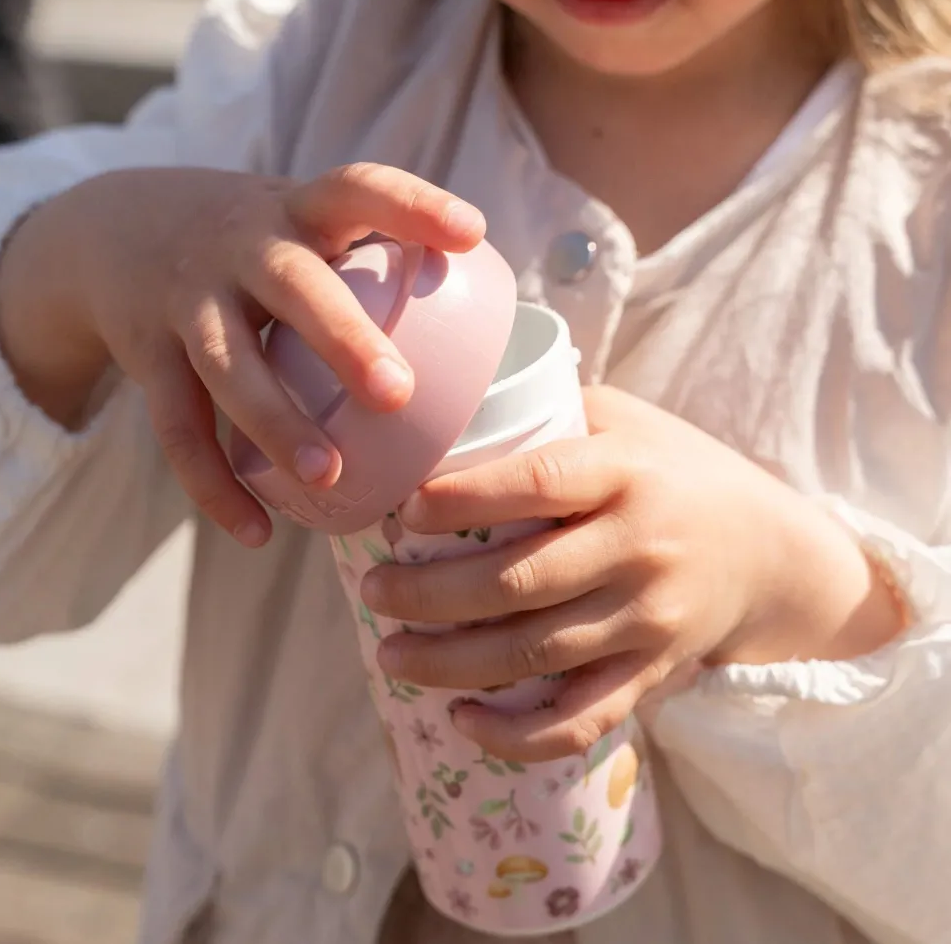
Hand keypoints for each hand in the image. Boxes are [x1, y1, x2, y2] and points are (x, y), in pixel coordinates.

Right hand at [0, 164, 483, 544]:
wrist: (116, 230)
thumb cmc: (252, 243)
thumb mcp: (301, 224)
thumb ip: (369, 261)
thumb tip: (477, 345)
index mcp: (297, 212)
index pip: (357, 189)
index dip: (413, 206)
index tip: (473, 235)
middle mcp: (241, 247)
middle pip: (293, 286)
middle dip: (344, 339)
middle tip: (397, 394)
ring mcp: (189, 301)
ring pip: (229, 365)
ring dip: (277, 423)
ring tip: (327, 477)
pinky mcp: (149, 355)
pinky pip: (179, 429)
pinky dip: (215, 485)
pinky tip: (258, 531)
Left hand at [362, 386, 903, 761]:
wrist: (772, 553)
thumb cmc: (681, 474)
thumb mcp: (630, 422)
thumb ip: (554, 413)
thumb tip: (456, 412)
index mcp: (627, 475)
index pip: (539, 484)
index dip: (465, 499)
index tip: (404, 510)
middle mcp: (639, 550)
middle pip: (519, 583)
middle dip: (430, 594)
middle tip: (375, 590)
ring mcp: (648, 621)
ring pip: (535, 655)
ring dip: (450, 663)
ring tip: (390, 653)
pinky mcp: (653, 674)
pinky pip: (582, 720)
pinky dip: (518, 735)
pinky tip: (463, 721)